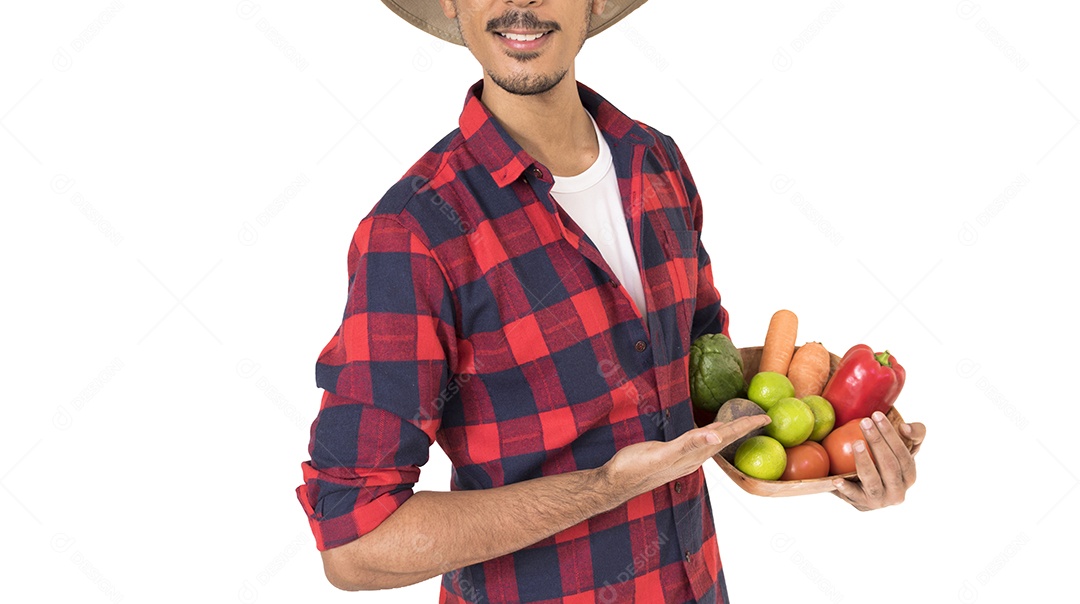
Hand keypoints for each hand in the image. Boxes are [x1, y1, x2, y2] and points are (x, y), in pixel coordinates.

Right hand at [602, 415, 771, 499]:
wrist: (616, 482)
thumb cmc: (635, 467)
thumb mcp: (663, 454)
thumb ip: (690, 444)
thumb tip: (717, 435)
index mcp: (694, 455)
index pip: (726, 436)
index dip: (745, 425)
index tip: (765, 417)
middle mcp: (693, 458)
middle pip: (724, 439)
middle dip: (742, 428)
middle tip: (761, 417)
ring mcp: (683, 459)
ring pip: (713, 442)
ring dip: (727, 432)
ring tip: (739, 423)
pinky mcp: (672, 457)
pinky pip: (699, 444)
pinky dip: (708, 435)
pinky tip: (706, 433)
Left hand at [832, 411, 925, 510]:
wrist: (864, 483)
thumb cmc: (886, 458)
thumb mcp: (904, 445)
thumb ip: (915, 433)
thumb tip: (905, 428)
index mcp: (909, 477)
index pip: (904, 456)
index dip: (892, 435)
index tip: (877, 415)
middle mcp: (898, 492)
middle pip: (889, 466)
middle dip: (878, 442)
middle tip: (864, 422)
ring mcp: (879, 500)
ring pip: (873, 481)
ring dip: (865, 461)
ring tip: (855, 443)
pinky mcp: (861, 504)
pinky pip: (853, 496)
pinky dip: (846, 489)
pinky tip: (837, 479)